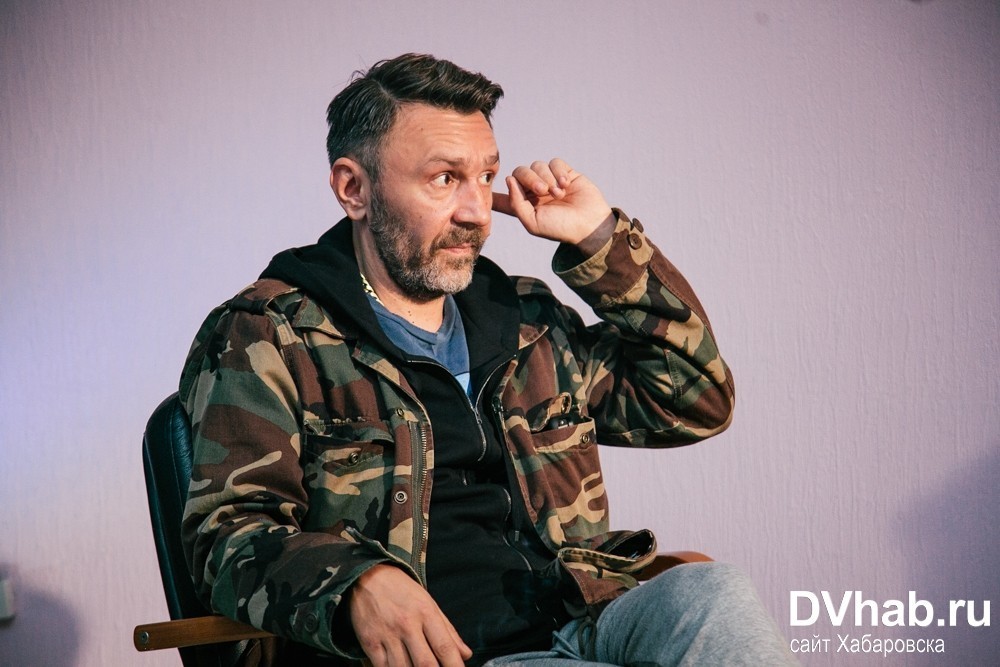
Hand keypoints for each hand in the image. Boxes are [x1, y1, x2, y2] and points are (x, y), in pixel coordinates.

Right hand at [348, 564, 471, 666]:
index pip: (445, 647)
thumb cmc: (402, 591)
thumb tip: (465, 654)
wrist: (368, 577)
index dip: (455, 666)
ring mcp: (387, 634)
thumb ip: (448, 631)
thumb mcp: (429, 603)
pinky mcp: (369, 642)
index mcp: (426, 612)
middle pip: (425, 663)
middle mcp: (407, 624)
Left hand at [492, 158, 613, 246]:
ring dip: (547, 178)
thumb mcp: (532, 222)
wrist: (588, 225)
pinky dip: (559, 173)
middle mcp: (534, 191)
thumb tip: (508, 180)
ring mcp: (550, 180)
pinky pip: (554, 162)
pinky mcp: (565, 173)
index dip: (493, 191)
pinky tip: (566, 186)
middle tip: (543, 192)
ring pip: (537, 165)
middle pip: (521, 172)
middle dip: (530, 179)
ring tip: (558, 193)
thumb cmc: (560, 228)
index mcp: (523, 205)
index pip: (504, 195)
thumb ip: (516, 203)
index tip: (478, 184)